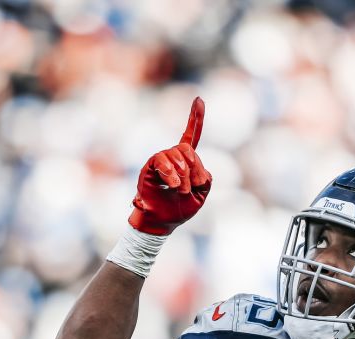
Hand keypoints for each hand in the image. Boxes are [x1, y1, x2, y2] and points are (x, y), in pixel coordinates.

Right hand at [128, 97, 212, 235]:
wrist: (162, 222)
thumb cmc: (180, 209)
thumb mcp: (201, 193)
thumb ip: (205, 177)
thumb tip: (198, 167)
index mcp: (185, 162)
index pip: (191, 136)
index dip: (195, 118)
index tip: (199, 99)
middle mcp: (171, 157)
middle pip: (187, 149)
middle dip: (193, 169)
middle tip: (190, 189)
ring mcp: (160, 161)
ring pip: (177, 154)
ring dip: (183, 175)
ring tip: (179, 190)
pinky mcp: (149, 167)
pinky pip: (162, 161)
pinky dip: (170, 173)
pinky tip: (172, 185)